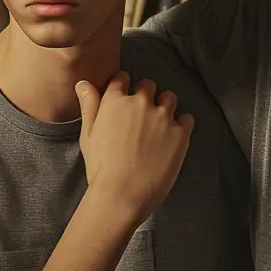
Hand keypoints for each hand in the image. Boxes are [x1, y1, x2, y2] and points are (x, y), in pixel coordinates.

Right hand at [76, 73, 194, 226]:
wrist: (123, 192)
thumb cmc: (102, 166)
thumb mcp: (88, 133)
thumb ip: (89, 105)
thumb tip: (84, 83)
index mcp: (115, 100)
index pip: (123, 78)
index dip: (125, 88)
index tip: (127, 100)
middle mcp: (140, 103)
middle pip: (148, 86)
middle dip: (146, 96)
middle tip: (144, 117)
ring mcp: (162, 117)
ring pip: (169, 97)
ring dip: (165, 106)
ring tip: (160, 126)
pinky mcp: (180, 133)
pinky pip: (187, 118)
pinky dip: (182, 124)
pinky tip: (174, 137)